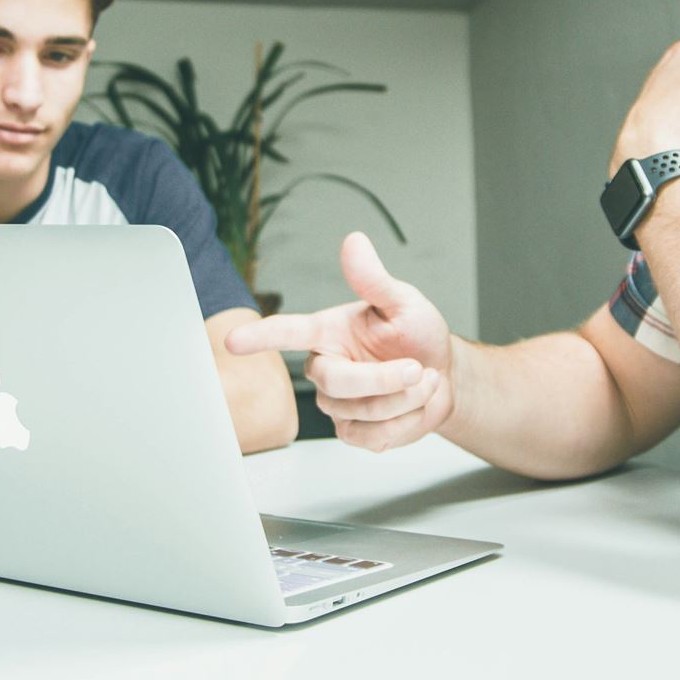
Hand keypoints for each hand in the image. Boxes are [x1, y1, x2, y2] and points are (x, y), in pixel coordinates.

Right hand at [225, 232, 453, 451]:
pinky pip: (372, 437)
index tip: (233, 341)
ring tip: (422, 380)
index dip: (261, 336)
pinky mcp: (352, 431)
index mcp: (328, 331)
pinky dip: (405, 423)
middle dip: (384, 379)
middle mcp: (326, 367)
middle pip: (335, 382)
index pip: (288, 332)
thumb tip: (354, 242)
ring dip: (405, 398)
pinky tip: (412, 406)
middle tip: (417, 368)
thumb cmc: (418, 335)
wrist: (445, 377)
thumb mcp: (403, 302)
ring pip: (362, 412)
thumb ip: (374, 280)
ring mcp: (337, 404)